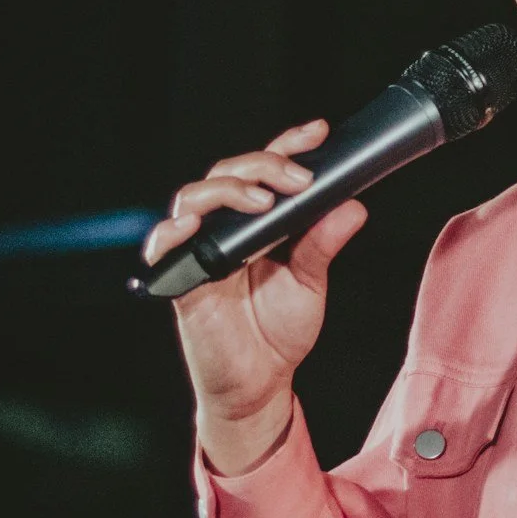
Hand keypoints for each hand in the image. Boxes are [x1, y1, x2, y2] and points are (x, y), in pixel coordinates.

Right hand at [141, 119, 367, 476]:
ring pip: (194, 197)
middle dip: (263, 166)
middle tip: (297, 178)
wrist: (258, 385)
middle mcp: (225, 228)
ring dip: (226, 190)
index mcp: (258, 223)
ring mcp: (200, 250)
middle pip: (229, 173)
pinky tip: (190, 224)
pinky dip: (170, 231)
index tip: (317, 132)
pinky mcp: (180, 279)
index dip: (287, 146)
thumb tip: (352, 206)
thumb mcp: (310, 284)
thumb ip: (324, 244)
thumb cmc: (277, 333)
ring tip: (261, 201)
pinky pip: (163, 246)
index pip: (266, 171)